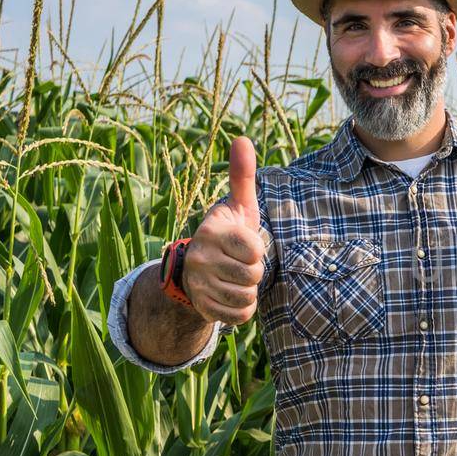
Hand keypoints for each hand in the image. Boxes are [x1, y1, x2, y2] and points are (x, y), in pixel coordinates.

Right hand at [182, 137, 264, 324]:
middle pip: (252, 274)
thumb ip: (242, 176)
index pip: (254, 250)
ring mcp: (198, 284)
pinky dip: (243, 310)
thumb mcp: (239, 206)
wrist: (200, 270)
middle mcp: (200, 258)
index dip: (258, 249)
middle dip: (256, 271)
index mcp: (212, 232)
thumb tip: (242, 139)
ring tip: (237, 278)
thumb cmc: (230, 233)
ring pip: (246, 296)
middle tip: (242, 263)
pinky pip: (238, 316)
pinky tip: (233, 295)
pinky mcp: (202, 307)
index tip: (246, 245)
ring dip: (250, 290)